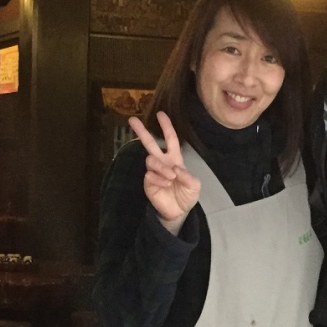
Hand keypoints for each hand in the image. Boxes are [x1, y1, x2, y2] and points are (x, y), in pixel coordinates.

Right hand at [129, 112, 199, 235]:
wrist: (179, 212)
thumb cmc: (187, 195)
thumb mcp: (194, 185)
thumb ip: (188, 176)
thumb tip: (175, 169)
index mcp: (175, 159)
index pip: (170, 139)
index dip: (166, 127)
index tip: (160, 114)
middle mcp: (162, 163)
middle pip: (149, 144)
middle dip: (141, 131)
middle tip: (132, 119)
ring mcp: (154, 172)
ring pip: (151, 160)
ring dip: (162, 168)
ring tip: (171, 178)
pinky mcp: (148, 183)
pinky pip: (150, 175)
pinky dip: (159, 180)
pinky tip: (166, 185)